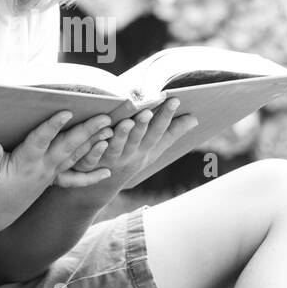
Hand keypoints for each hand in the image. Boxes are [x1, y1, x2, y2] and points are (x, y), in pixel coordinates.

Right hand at [0, 110, 113, 229]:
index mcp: (25, 164)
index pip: (41, 141)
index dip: (52, 126)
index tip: (66, 111)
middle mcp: (42, 169)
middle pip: (67, 146)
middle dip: (87, 131)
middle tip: (105, 116)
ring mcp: (49, 176)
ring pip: (75, 157)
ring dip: (94, 143)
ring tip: (112, 130)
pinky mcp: (51, 180)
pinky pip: (74, 178)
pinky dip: (92, 176)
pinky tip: (108, 172)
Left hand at [62, 97, 198, 194]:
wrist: (101, 188)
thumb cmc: (131, 160)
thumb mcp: (153, 150)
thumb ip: (171, 133)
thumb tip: (195, 118)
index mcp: (146, 149)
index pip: (158, 132)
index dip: (167, 116)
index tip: (175, 99)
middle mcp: (130, 154)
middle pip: (138, 139)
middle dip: (144, 125)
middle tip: (148, 111)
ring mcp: (111, 159)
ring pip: (118, 147)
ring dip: (123, 135)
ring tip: (127, 122)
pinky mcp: (91, 163)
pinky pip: (94, 157)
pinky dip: (97, 149)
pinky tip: (99, 139)